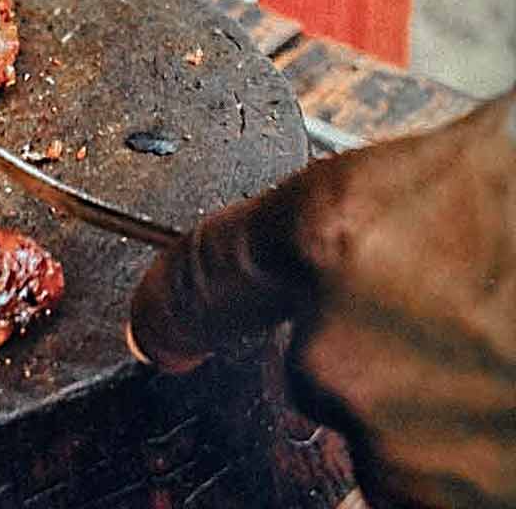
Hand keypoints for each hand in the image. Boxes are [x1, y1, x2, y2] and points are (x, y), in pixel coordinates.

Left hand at [127, 91, 515, 507]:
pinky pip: (442, 485)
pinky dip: (480, 451)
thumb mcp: (477, 168)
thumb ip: (390, 223)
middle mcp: (344, 351)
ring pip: (390, 440)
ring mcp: (407, 448)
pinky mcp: (470, 507)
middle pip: (318, 369)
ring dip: (444, 409)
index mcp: (339, 233)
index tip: (161, 330)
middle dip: (383, 349)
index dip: (175, 308)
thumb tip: (363, 259)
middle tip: (482, 312)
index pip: (207, 276)